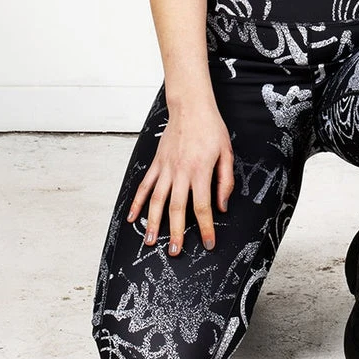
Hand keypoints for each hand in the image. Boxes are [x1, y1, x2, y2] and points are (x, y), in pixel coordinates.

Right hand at [125, 100, 233, 256]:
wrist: (191, 106)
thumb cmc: (211, 128)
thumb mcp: (226, 153)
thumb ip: (225, 181)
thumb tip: (222, 206)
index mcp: (200, 171)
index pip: (202, 206)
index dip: (205, 227)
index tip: (208, 243)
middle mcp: (180, 172)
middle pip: (176, 208)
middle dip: (175, 233)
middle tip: (175, 252)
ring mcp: (165, 167)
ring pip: (157, 200)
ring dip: (153, 222)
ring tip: (150, 242)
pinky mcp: (156, 162)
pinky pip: (145, 185)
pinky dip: (137, 202)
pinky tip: (132, 217)